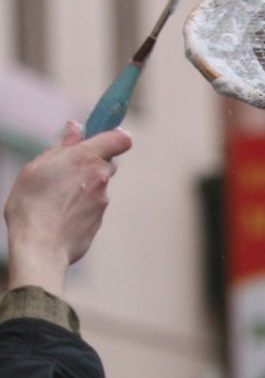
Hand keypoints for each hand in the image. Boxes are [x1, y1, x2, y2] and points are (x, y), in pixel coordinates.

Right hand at [4, 122, 131, 294]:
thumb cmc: (31, 206)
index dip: (113, 136)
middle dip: (91, 162)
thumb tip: (75, 129)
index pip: (119, 139)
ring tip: (55, 196)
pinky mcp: (99, 220)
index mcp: (85, 158)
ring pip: (98, 185)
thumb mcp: (36, 167)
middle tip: (65, 169)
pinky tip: (60, 213)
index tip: (101, 137)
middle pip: (107, 162)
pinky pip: (92, 205)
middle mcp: (100, 178)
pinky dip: (81, 206)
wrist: (40, 248)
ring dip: (83, 186)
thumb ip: (60, 147)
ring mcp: (102, 201)